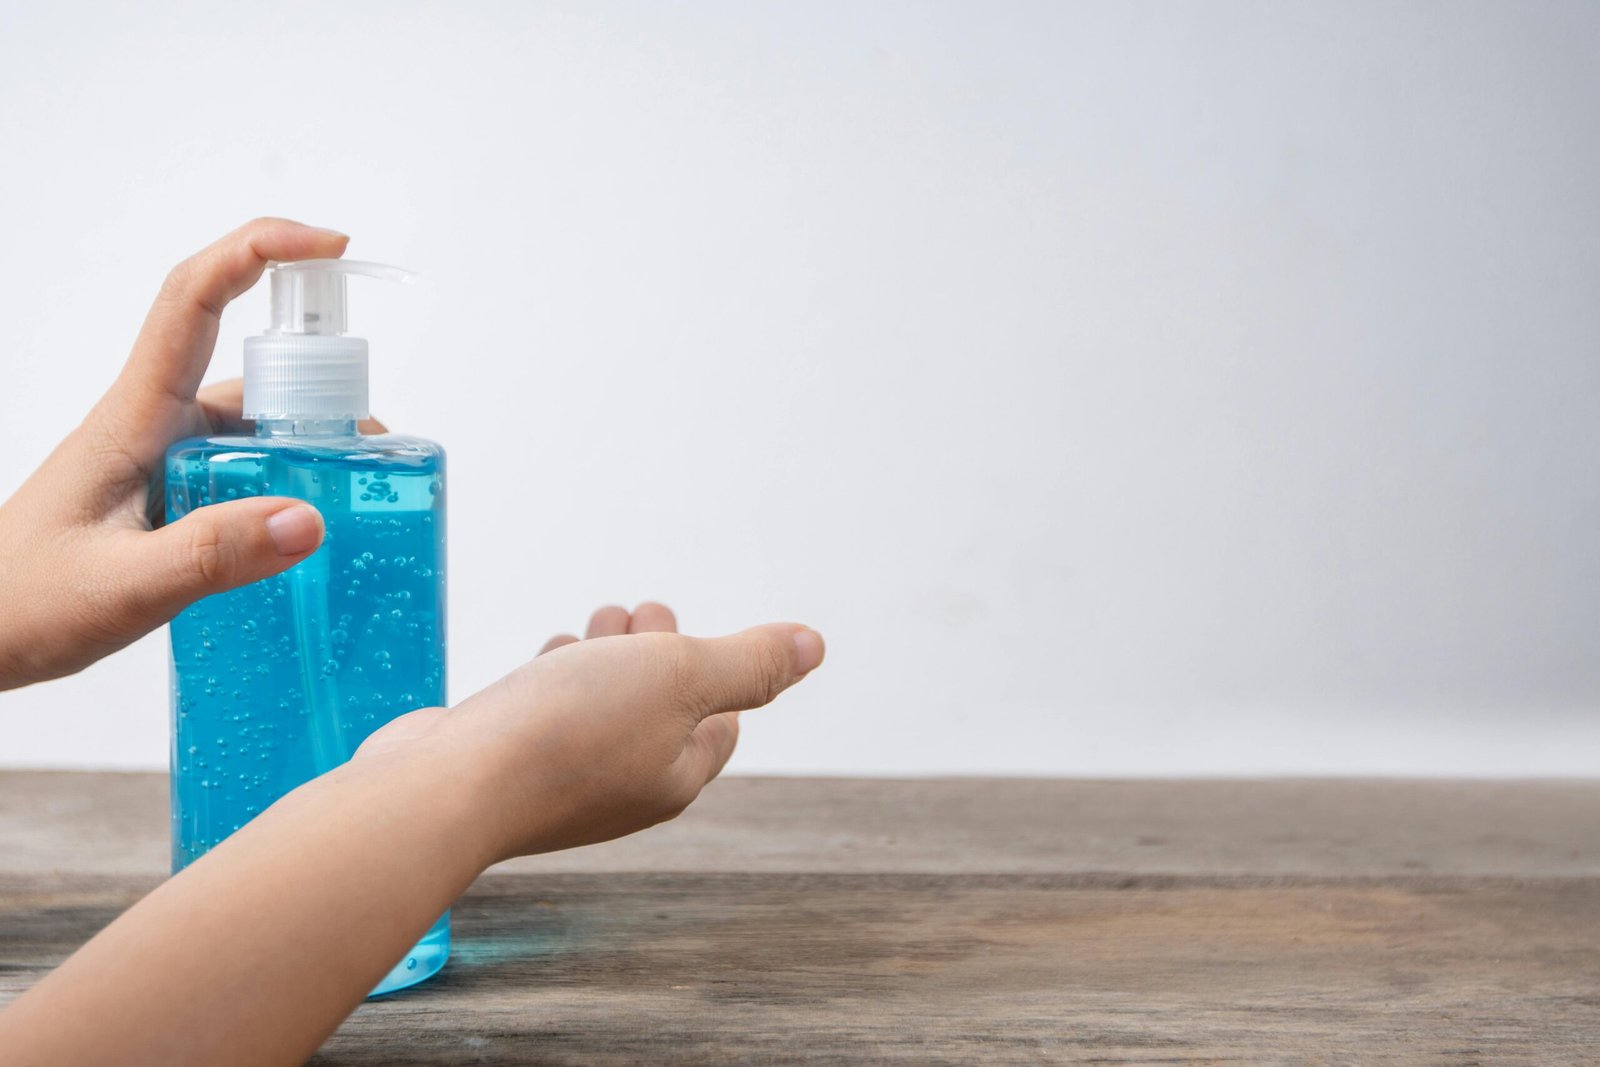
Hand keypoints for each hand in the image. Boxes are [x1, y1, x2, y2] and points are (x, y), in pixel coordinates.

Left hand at [0, 218, 369, 688]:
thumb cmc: (25, 603)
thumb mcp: (124, 586)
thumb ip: (212, 555)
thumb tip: (309, 519)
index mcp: (136, 416)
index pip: (196, 298)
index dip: (263, 251)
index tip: (332, 248)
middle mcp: (154, 422)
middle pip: (251, 364)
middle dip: (321, 380)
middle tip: (373, 445)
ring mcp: (163, 457)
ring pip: (255, 422)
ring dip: (309, 441)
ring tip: (357, 494)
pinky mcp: (171, 493)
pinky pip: (246, 466)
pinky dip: (287, 482)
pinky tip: (308, 530)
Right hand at [357, 603, 826, 861]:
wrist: (446, 789)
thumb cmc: (569, 731)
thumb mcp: (680, 675)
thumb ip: (748, 662)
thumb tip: (814, 645)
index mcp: (674, 777)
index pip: (720, 726)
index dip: (719, 673)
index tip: (693, 636)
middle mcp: (620, 789)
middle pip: (658, 712)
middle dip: (658, 653)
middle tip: (644, 614)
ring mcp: (560, 781)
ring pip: (600, 707)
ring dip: (607, 658)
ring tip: (600, 624)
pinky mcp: (507, 763)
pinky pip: (547, 714)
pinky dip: (557, 675)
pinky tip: (551, 652)